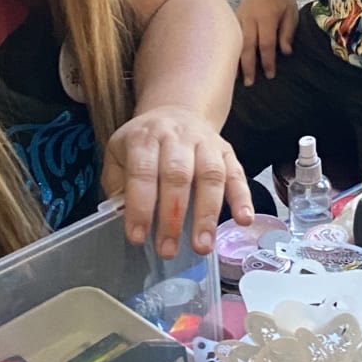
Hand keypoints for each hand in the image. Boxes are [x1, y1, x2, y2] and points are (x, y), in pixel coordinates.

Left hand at [101, 106, 252, 257]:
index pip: (143, 172)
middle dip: (173, 216)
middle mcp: (177, 137)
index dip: (140, 206)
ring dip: (207, 213)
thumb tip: (120, 219)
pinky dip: (242, 197)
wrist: (176, 111)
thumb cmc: (144, 143)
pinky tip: (244, 219)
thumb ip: (117, 186)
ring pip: (210, 175)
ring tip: (202, 245)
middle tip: (168, 250)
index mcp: (145, 138)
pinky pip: (237, 173)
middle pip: (178, 175)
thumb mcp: (118, 155)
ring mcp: (205, 142)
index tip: (138, 237)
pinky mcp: (227, 150)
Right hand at [236, 0, 299, 83]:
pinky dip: (230, 47)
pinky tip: (229, 58)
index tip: (270, 75)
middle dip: (248, 66)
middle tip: (249, 83)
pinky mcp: (235, 14)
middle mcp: (251, 18)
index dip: (267, 61)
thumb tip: (285, 53)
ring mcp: (241, 15)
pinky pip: (231, 33)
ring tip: (234, 77)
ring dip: (235, 59)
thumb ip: (287, 33)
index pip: (266, 45)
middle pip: (247, 46)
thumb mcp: (291, 14)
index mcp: (266, 18)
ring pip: (236, 41)